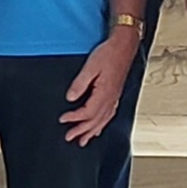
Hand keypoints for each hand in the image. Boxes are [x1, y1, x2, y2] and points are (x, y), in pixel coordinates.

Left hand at [61, 30, 138, 145]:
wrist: (124, 46)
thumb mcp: (90, 67)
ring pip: (103, 120)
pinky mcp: (115, 94)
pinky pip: (109, 115)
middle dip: (82, 131)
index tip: (62, 120)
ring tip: (83, 141)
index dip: (74, 118)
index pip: (87, 112)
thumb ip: (79, 83)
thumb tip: (70, 98)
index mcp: (104, 93)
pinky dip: (102, 124)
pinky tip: (99, 127)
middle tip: (69, 138)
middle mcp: (111, 99)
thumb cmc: (109, 54)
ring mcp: (114, 97)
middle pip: (95, 121)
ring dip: (92, 131)